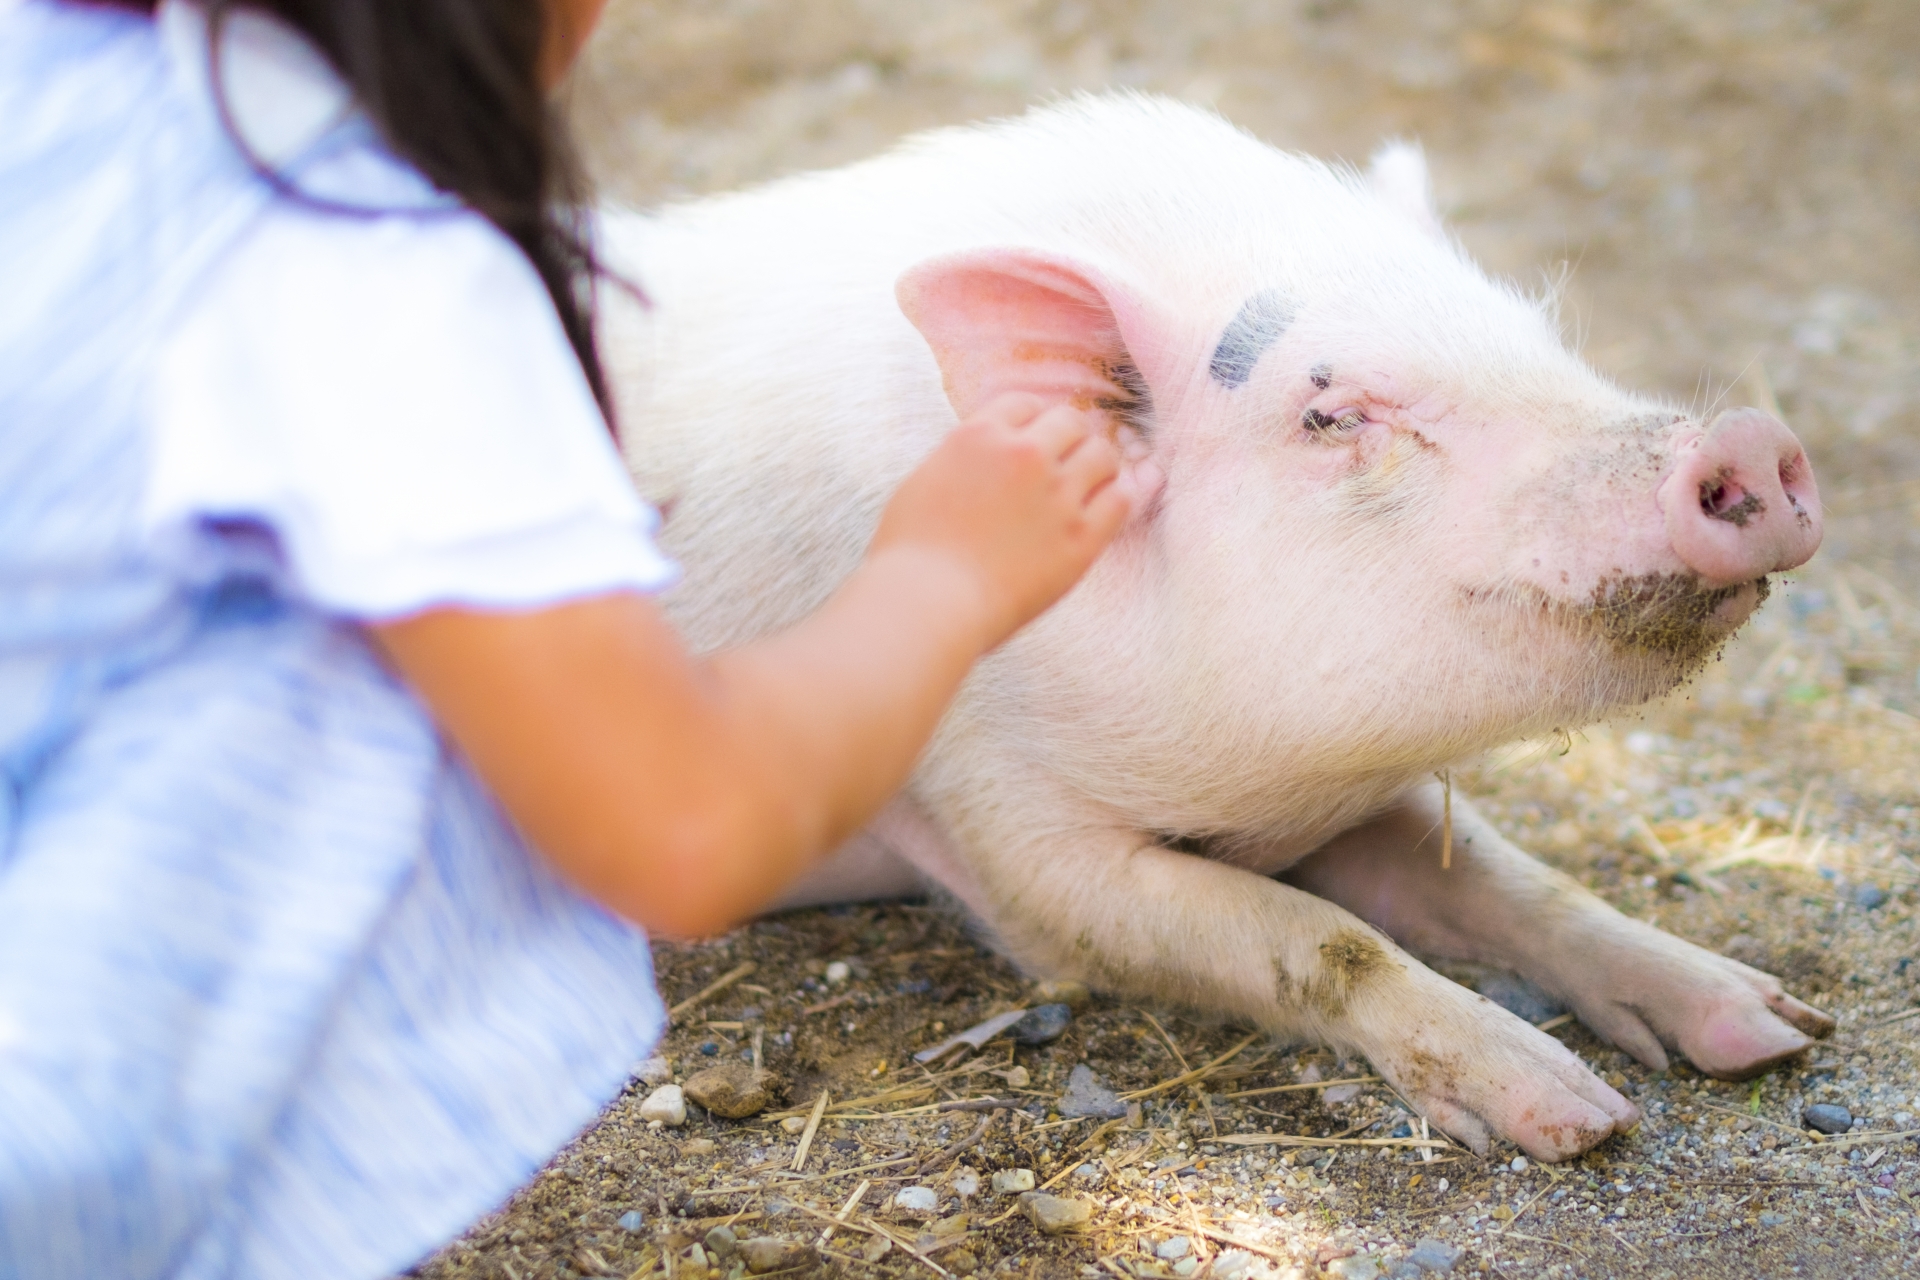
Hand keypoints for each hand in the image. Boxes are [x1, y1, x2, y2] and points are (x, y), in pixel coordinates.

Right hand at [872, 393, 1133, 650]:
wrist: (929, 604)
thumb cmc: (912, 555)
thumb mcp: (923, 482)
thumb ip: (960, 460)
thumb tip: (979, 455)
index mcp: (979, 436)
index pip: (1025, 404)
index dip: (1032, 422)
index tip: (1034, 441)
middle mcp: (1023, 455)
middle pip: (1069, 421)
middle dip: (1068, 440)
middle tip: (1065, 464)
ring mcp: (1057, 495)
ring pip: (1102, 455)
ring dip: (1098, 466)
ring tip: (1090, 486)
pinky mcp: (1081, 537)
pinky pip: (1121, 499)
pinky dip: (1123, 496)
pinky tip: (1111, 506)